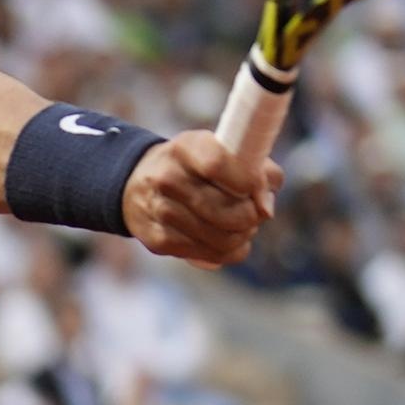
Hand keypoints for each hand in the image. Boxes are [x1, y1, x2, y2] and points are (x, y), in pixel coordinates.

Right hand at [122, 131, 280, 268]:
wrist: (138, 184)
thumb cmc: (193, 167)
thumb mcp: (220, 151)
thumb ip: (256, 168)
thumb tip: (266, 208)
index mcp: (184, 148)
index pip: (218, 165)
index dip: (248, 181)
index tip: (257, 188)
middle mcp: (167, 178)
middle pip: (225, 210)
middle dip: (251, 215)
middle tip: (255, 211)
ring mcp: (161, 212)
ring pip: (223, 238)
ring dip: (243, 235)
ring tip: (243, 225)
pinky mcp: (160, 241)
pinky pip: (213, 255)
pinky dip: (231, 250)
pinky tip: (230, 239)